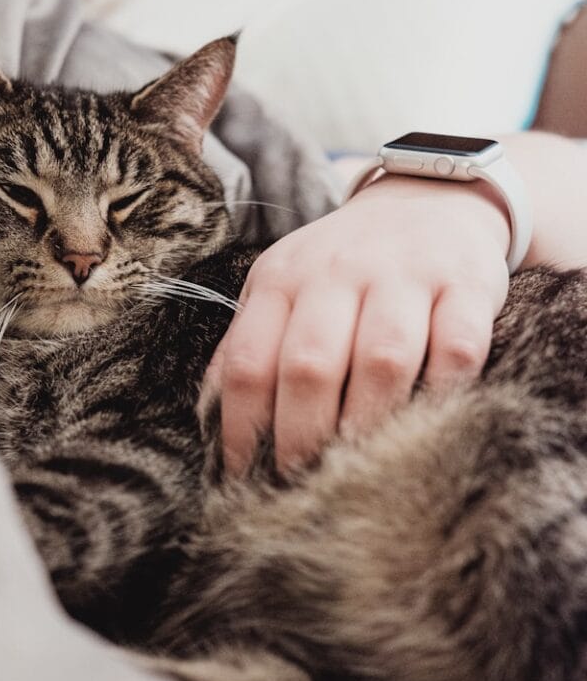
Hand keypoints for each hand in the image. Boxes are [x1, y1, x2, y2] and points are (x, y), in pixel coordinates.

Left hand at [202, 175, 510, 476]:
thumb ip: (251, 345)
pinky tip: (431, 422)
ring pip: (382, 359)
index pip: (249, 362)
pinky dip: (444, 392)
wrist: (432, 196)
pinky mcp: (467, 285)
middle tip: (303, 484)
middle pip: (309, 365)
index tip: (245, 478)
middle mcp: (338, 272)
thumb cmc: (346, 265)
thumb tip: (213, 424)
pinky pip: (457, 348)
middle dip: (302, 437)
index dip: (241, 429)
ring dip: (369, 424)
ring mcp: (406, 275)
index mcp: (282, 279)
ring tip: (361, 469)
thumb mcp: (285, 288)